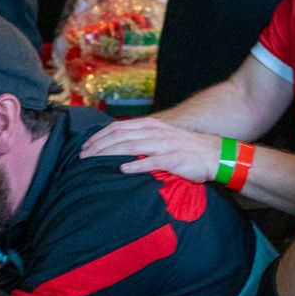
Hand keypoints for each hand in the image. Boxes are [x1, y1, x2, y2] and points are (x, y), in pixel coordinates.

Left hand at [79, 117, 224, 182]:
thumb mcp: (160, 137)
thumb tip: (118, 144)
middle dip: (99, 145)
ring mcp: (164, 145)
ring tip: (94, 161)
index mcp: (150, 125)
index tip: (86, 146)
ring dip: (110, 153)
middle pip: (120, 136)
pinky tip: (123, 169)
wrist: (212, 153)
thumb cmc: (184, 148)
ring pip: (131, 146)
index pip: (118, 127)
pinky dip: (136, 165)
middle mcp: (154, 132)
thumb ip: (141, 138)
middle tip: (83, 156)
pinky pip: (152, 162)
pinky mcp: (173, 159)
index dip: (100, 136)